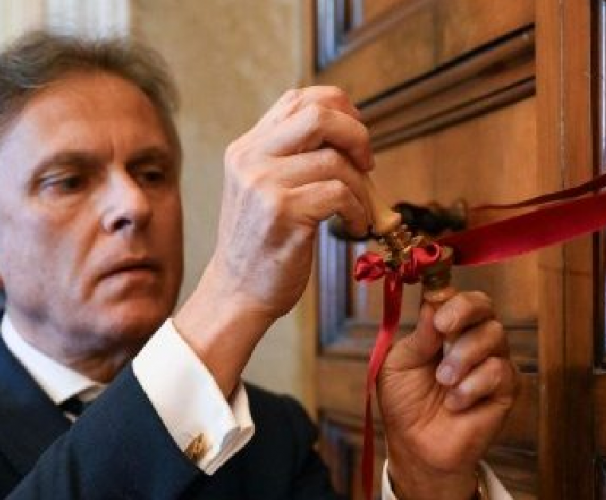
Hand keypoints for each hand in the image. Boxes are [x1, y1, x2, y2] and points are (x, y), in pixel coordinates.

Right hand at [176, 86, 372, 390]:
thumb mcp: (264, 190)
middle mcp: (251, 158)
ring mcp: (264, 183)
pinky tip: (355, 227)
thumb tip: (347, 134)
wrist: (236, 293)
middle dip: (357, 134)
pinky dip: (358, 210)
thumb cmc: (262, 247)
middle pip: (319, 114)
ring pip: (336, 159)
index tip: (357, 135)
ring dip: (362, 187)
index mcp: (247, 147)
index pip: (299, 99)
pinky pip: (339, 193)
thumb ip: (291, 159)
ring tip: (361, 211)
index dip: (339, 107)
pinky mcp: (283, 211)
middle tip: (368, 164)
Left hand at [377, 291, 517, 499]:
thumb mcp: (398, 365)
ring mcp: (493, 361)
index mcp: (445, 328)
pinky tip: (456, 403)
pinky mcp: (507, 388)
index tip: (437, 308)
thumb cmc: (405, 404)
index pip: (457, 296)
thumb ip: (419, 336)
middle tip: (444, 329)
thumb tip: (435, 303)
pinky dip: (474, 385)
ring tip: (443, 382)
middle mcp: (473, 338)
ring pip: (494, 335)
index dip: (450, 296)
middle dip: (463, 312)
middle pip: (484, 305)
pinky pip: (500, 371)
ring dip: (463, 356)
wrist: (418, 448)